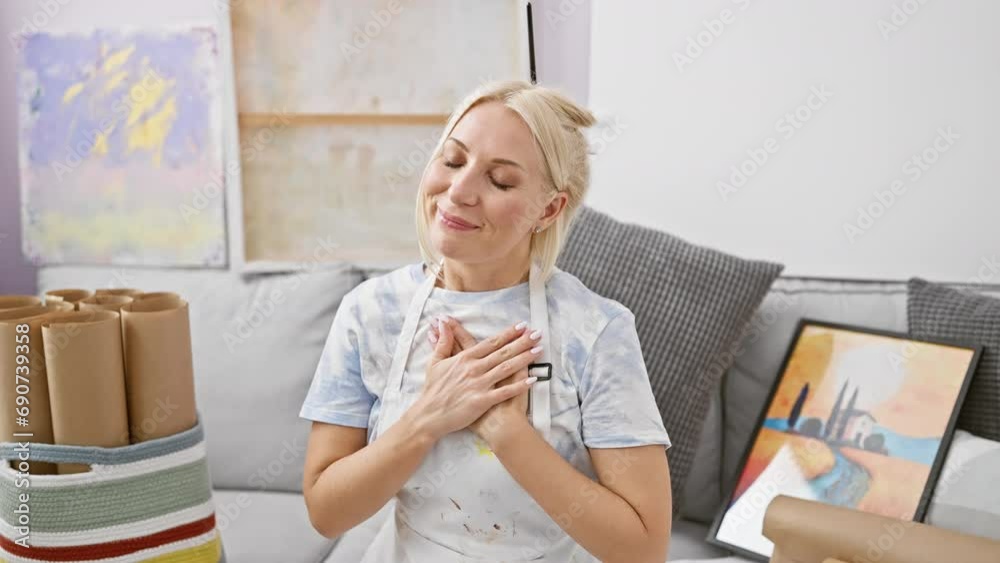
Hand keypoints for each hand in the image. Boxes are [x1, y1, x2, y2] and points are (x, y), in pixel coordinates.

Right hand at [409, 317, 542, 441]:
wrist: (429, 416)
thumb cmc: (432, 390)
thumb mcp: (435, 363)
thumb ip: (442, 342)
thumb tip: (443, 323)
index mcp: (464, 359)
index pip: (490, 343)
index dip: (507, 333)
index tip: (521, 326)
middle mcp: (474, 369)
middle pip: (502, 352)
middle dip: (521, 341)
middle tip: (537, 333)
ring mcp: (479, 384)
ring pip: (506, 368)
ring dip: (524, 358)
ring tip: (539, 349)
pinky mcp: (482, 401)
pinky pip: (504, 392)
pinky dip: (519, 386)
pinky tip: (532, 380)